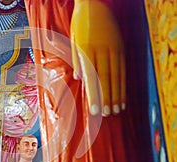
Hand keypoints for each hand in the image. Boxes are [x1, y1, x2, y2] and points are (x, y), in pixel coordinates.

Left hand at [71, 0, 125, 115]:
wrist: (94, 2)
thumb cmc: (80, 22)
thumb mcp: (73, 38)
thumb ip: (76, 58)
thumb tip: (78, 78)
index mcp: (86, 50)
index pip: (91, 78)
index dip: (94, 96)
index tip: (94, 111)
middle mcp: (101, 51)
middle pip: (105, 80)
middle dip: (106, 99)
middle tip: (106, 115)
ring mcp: (113, 49)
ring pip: (116, 75)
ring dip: (116, 94)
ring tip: (116, 110)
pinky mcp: (120, 46)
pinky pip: (123, 68)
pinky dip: (123, 83)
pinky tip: (123, 94)